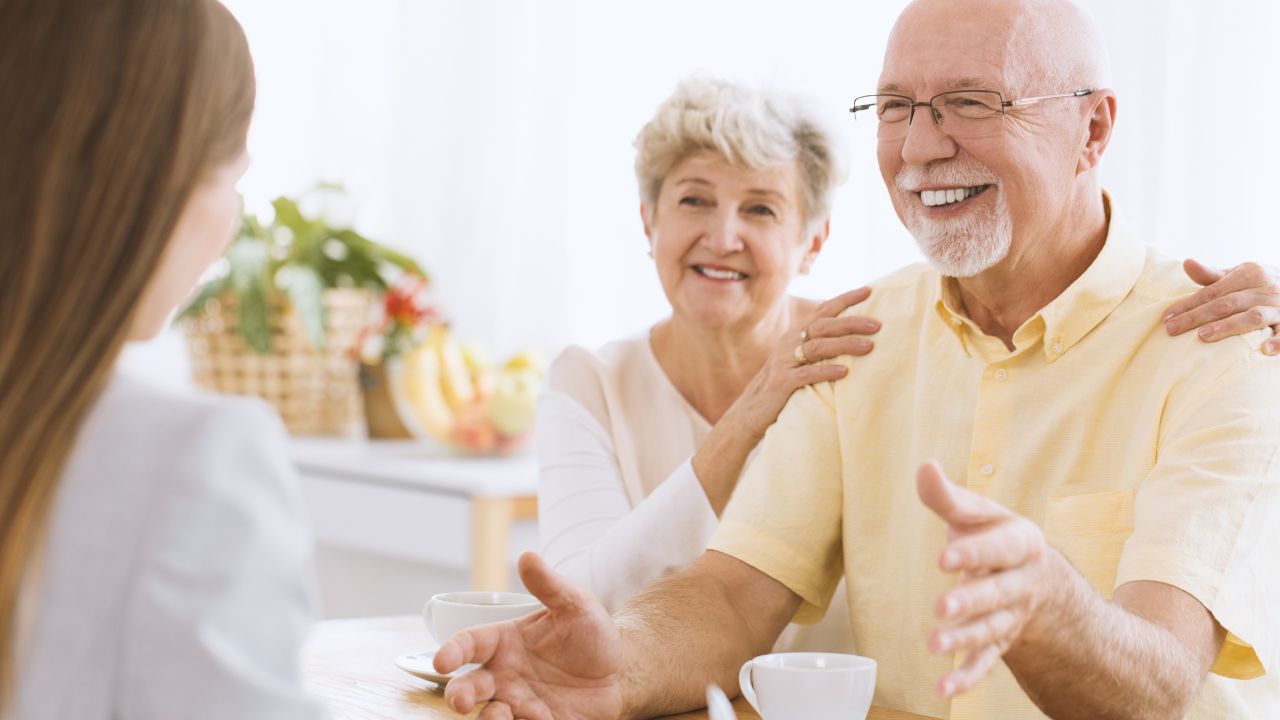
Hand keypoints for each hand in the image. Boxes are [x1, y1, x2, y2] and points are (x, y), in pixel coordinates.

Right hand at [436, 553, 624, 719]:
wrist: (620, 670)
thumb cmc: (590, 632)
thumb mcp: (575, 604)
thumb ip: (549, 585)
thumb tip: (527, 555)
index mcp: (504, 641)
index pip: (468, 643)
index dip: (452, 651)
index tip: (442, 662)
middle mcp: (504, 674)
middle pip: (467, 686)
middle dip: (459, 695)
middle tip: (461, 702)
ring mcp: (518, 701)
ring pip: (489, 715)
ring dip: (489, 719)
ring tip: (502, 716)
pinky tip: (543, 718)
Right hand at [730, 286, 878, 442]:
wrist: (750, 412)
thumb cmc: (782, 386)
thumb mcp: (798, 361)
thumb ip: (818, 348)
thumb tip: (854, 338)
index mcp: (795, 335)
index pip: (822, 310)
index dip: (845, 299)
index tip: (868, 290)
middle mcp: (788, 343)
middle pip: (823, 326)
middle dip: (852, 322)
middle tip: (877, 324)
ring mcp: (784, 362)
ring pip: (817, 346)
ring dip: (845, 345)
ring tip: (868, 347)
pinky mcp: (782, 383)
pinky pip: (807, 374)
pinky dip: (827, 371)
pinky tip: (845, 372)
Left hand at [916, 462, 1069, 698]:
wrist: (1036, 578)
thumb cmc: (993, 536)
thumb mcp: (977, 514)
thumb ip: (947, 497)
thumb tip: (924, 466)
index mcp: (1021, 543)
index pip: (999, 548)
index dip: (974, 552)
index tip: (944, 557)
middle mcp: (1023, 582)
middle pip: (998, 594)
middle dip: (972, 601)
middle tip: (942, 607)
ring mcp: (1013, 615)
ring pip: (992, 630)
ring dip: (965, 639)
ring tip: (935, 646)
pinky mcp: (1000, 641)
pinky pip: (986, 662)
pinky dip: (967, 677)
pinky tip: (944, 689)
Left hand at [1164, 259, 1279, 354]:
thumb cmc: (1259, 284)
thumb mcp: (1239, 274)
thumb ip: (1212, 275)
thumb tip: (1186, 262)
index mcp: (1249, 274)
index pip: (1212, 291)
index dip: (1188, 304)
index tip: (1166, 318)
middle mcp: (1264, 288)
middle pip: (1226, 304)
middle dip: (1197, 317)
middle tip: (1172, 330)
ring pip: (1252, 317)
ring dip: (1228, 327)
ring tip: (1204, 336)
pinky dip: (1278, 340)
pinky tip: (1265, 350)